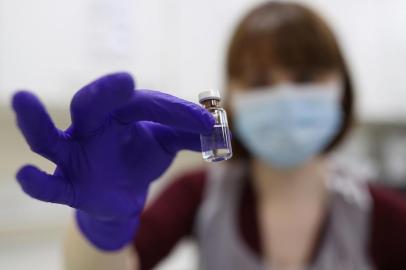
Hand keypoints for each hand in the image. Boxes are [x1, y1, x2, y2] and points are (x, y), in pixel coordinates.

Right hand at [12, 72, 213, 249]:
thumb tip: (218, 130)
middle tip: (124, 83)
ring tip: (21, 99)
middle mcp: (89, 129)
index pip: (142, 104)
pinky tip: (25, 175)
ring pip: (48, 138)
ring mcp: (73, 157)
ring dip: (34, 122)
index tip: (205, 122)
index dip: (174, 112)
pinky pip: (50, 186)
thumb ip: (188, 135)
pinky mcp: (69, 186)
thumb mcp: (165, 144)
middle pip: (89, 105)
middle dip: (104, 93)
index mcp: (116, 113)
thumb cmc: (139, 159)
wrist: (122, 195)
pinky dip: (37, 182)